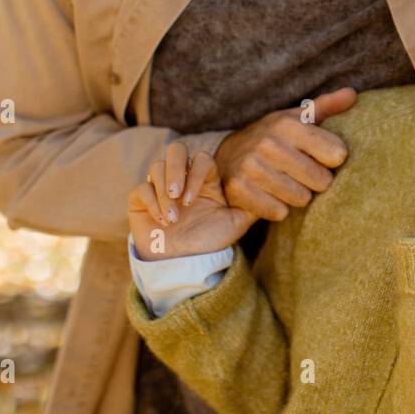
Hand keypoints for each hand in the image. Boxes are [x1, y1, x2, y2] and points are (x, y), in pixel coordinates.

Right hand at [129, 149, 256, 260]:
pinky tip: (162, 221)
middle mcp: (182, 178)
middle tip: (177, 194)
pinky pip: (141, 188)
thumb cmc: (210, 242)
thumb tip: (273, 188)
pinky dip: (151, 203)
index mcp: (205, 179)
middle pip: (176, 149)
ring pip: (156, 167)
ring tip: (172, 219)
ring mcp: (160, 187)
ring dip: (163, 193)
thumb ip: (253, 203)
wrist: (184, 264)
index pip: (201, 158)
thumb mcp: (236, 222)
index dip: (196, 174)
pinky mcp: (141, 199)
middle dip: (175, 169)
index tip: (193, 201)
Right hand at [210, 88, 356, 221]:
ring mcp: (251, 166)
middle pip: (322, 180)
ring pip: (301, 199)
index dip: (334, 160)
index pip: (337, 154)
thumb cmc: (273, 138)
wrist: (226, 154)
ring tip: (287, 185)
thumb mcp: (296, 119)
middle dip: (317, 182)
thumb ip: (325, 106)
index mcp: (287, 124)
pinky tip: (270, 196)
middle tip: (303, 176)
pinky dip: (278, 209)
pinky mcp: (238, 189)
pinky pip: (279, 212)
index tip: (323, 158)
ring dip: (298, 197)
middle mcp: (268, 143)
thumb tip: (351, 94)